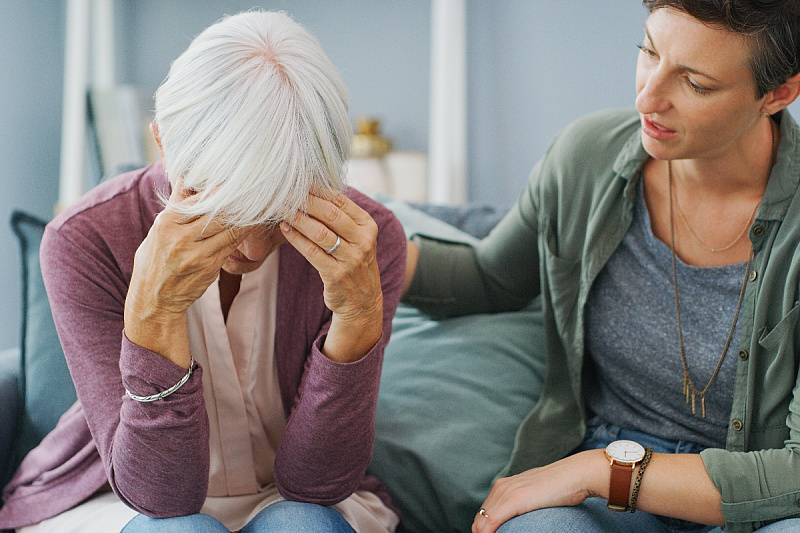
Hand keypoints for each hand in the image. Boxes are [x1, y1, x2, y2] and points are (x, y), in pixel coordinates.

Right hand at [124, 183, 250, 366]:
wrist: (154, 299)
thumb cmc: (155, 259)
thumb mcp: (158, 229)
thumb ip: (176, 204)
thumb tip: (187, 176)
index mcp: (167, 223)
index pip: (199, 199)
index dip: (221, 188)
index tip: (238, 177)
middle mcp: (181, 238)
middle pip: (218, 212)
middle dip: (239, 200)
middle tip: (257, 186)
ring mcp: (198, 255)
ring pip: (231, 229)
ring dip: (248, 215)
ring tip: (262, 201)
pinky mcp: (211, 267)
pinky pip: (232, 244)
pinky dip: (243, 232)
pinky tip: (253, 222)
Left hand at [280, 193, 382, 362]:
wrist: (362, 302)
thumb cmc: (353, 263)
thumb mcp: (357, 238)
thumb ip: (342, 217)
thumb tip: (314, 188)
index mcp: (368, 226)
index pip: (341, 201)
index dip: (317, 189)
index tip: (298, 181)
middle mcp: (363, 241)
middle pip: (329, 214)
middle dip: (304, 201)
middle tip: (284, 191)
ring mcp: (351, 259)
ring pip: (319, 232)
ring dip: (297, 218)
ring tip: (281, 208)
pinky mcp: (337, 274)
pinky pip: (311, 252)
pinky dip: (296, 238)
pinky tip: (285, 229)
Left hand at [472, 450, 604, 532]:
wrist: (575, 474)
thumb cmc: (561, 487)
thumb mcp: (534, 494)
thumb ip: (522, 502)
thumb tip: (519, 516)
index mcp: (504, 486)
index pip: (484, 513)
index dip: (483, 529)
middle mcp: (501, 487)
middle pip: (479, 519)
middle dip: (481, 532)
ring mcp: (506, 493)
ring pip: (481, 523)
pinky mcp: (514, 500)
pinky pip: (491, 522)